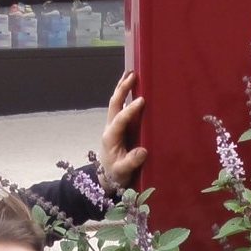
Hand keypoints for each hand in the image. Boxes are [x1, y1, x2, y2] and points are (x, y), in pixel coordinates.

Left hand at [98, 71, 146, 192]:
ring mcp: (113, 125)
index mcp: (111, 137)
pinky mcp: (118, 126)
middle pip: (114, 104)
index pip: (120, 119)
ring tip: (130, 73)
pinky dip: (124, 95)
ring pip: (116, 102)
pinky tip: (131, 86)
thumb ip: (131, 162)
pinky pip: (120, 107)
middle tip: (133, 75)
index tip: (142, 100)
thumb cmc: (115, 174)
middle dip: (123, 89)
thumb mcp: (123, 171)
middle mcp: (110, 127)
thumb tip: (142, 151)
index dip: (130, 110)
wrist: (107, 177)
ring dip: (122, 87)